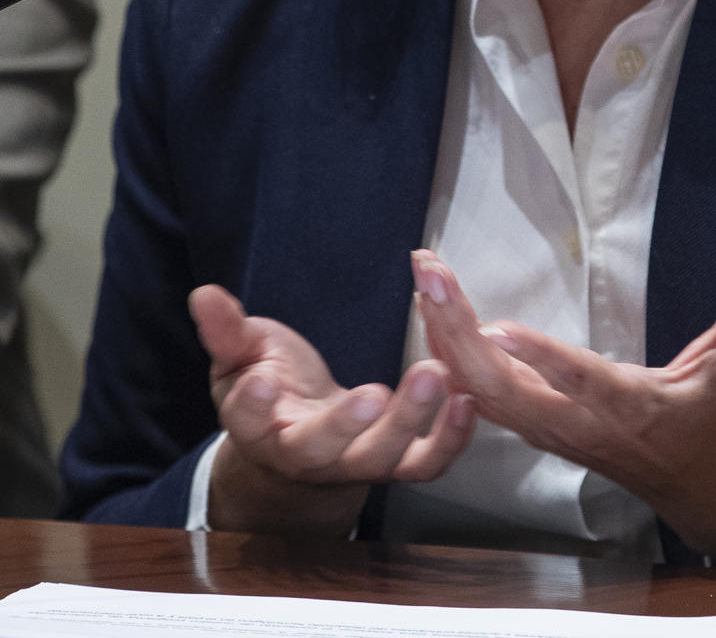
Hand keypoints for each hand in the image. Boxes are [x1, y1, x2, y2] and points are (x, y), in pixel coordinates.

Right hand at [189, 284, 475, 535]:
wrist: (300, 439)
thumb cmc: (272, 387)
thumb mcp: (242, 355)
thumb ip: (226, 329)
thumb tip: (203, 295)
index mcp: (260, 427)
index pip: (248, 421)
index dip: (252, 405)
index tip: (262, 383)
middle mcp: (306, 453)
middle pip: (322, 449)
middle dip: (346, 424)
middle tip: (374, 393)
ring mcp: (354, 462)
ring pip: (381, 457)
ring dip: (410, 421)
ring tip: (433, 375)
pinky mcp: (395, 462)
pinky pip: (425, 464)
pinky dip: (450, 440)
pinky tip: (468, 401)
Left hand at [411, 227, 715, 569]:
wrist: (713, 495)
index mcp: (634, 408)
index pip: (582, 381)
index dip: (541, 357)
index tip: (497, 327)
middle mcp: (584, 427)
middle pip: (507, 391)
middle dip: (460, 332)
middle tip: (429, 273)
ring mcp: (559, 435)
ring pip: (487, 398)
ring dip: (449, 342)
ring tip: (424, 282)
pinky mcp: (546, 433)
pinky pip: (488, 404)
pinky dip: (457, 365)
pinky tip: (435, 326)